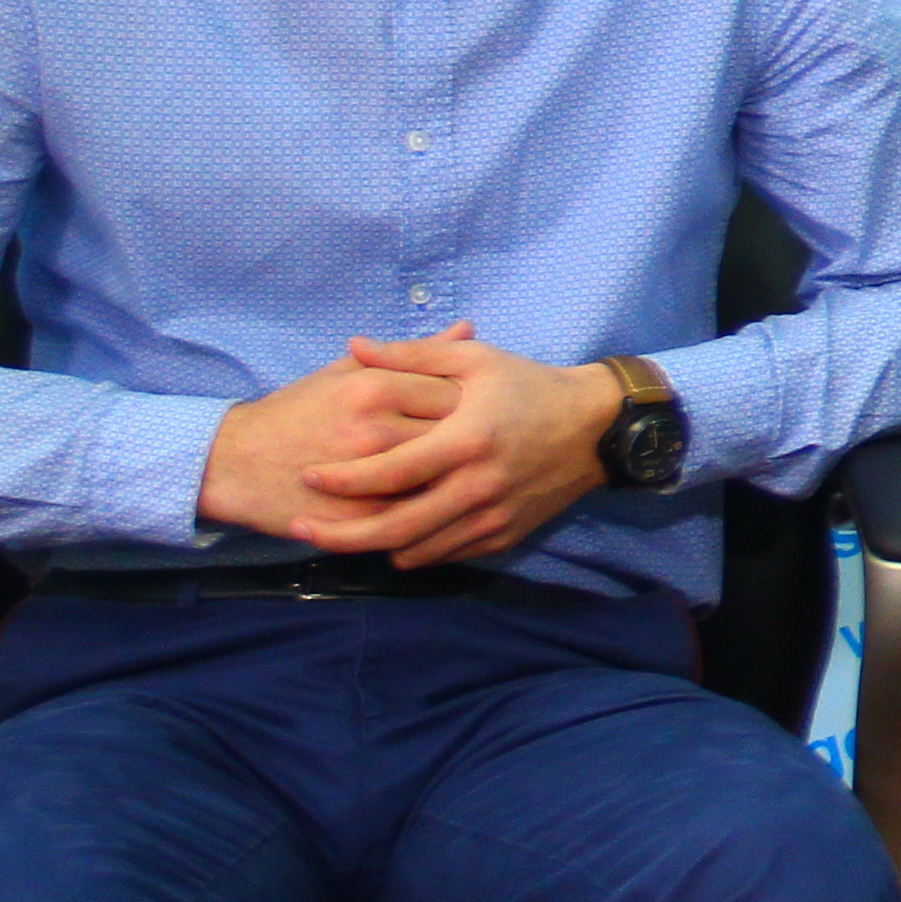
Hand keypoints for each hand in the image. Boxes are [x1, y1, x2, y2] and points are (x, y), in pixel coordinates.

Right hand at [196, 353, 453, 540]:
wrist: (235, 463)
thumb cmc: (297, 411)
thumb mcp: (348, 372)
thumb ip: (412, 353)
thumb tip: (468, 327)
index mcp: (375, 387)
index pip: (455, 391)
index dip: (473, 404)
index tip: (473, 410)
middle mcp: (375, 429)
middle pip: (456, 435)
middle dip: (470, 440)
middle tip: (474, 443)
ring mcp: (368, 477)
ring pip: (442, 477)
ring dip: (456, 476)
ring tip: (457, 470)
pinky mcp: (360, 516)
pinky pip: (417, 514)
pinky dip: (433, 508)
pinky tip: (436, 500)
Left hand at [287, 327, 622, 567]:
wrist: (598, 427)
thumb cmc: (531, 386)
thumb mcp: (475, 361)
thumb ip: (411, 356)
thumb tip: (354, 346)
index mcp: (467, 440)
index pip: (390, 472)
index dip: (342, 480)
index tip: (309, 477)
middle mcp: (478, 486)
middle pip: (394, 528)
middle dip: (339, 534)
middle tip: (303, 527)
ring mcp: (493, 515)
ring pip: (417, 551)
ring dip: (374, 547)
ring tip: (343, 533)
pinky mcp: (505, 534)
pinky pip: (447, 555)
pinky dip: (415, 550)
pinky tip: (396, 536)